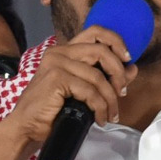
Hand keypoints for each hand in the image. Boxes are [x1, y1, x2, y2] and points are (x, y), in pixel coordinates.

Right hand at [5, 28, 137, 142]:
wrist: (27, 127)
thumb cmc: (53, 111)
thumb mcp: (84, 91)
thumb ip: (107, 78)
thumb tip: (133, 68)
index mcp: (65, 51)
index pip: (95, 32)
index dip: (116, 42)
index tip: (127, 60)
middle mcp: (59, 52)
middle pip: (101, 50)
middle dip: (118, 73)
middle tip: (121, 93)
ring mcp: (56, 64)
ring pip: (98, 76)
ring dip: (110, 99)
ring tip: (111, 114)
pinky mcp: (56, 79)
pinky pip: (90, 91)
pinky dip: (100, 107)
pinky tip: (100, 118)